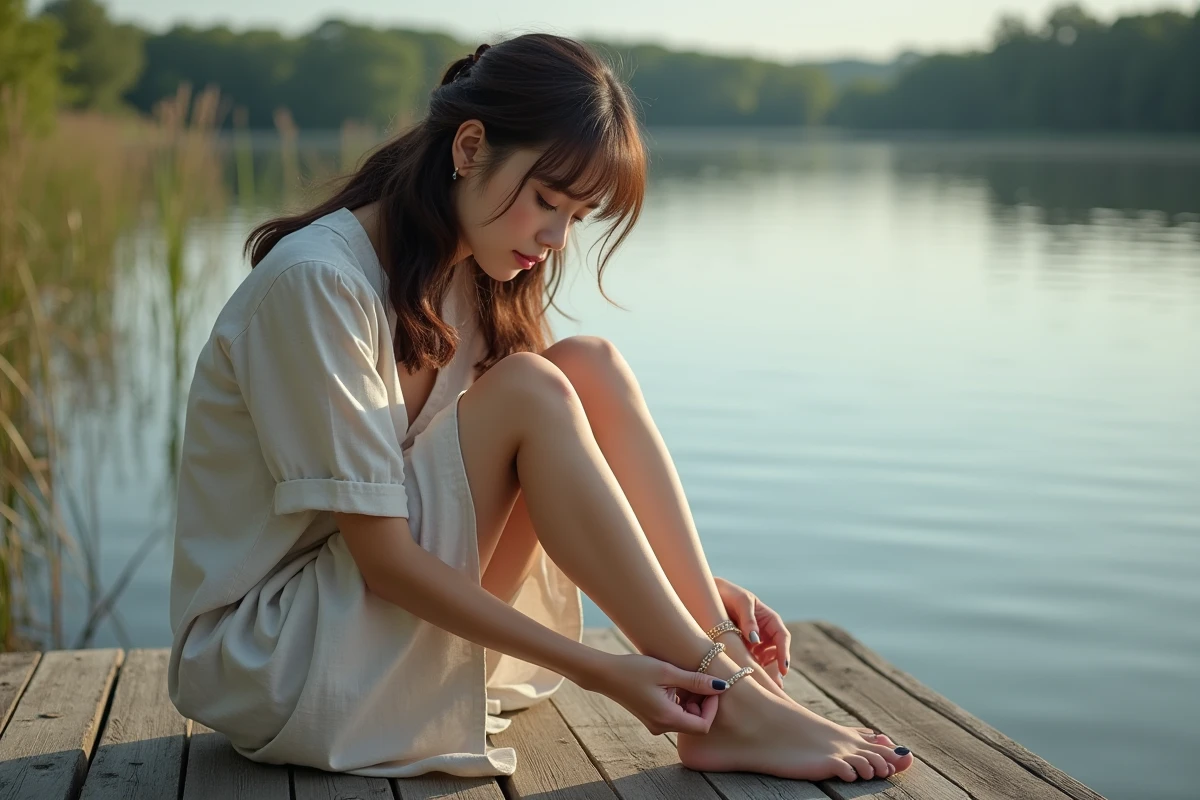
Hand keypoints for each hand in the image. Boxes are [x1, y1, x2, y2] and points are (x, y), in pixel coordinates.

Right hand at [585, 651, 726, 734]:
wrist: (605, 674)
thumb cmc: (634, 669)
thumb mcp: (667, 672)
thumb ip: (695, 681)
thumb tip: (722, 686)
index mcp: (667, 718)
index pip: (703, 726)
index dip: (712, 708)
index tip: (710, 687)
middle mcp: (662, 727)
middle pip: (696, 724)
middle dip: (702, 704)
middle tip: (699, 680)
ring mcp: (656, 725)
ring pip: (686, 720)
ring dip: (692, 702)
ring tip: (684, 680)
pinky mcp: (653, 719)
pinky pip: (675, 716)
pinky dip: (681, 702)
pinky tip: (674, 684)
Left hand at [714, 577, 790, 683]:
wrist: (710, 595)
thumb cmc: (729, 594)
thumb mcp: (741, 601)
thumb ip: (748, 618)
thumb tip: (755, 639)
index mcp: (770, 620)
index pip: (782, 638)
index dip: (784, 653)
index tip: (783, 668)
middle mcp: (765, 633)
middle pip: (776, 654)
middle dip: (776, 670)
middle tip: (775, 686)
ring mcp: (754, 643)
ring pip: (764, 662)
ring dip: (764, 674)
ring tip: (761, 687)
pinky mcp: (742, 650)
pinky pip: (749, 662)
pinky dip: (750, 671)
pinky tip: (745, 680)